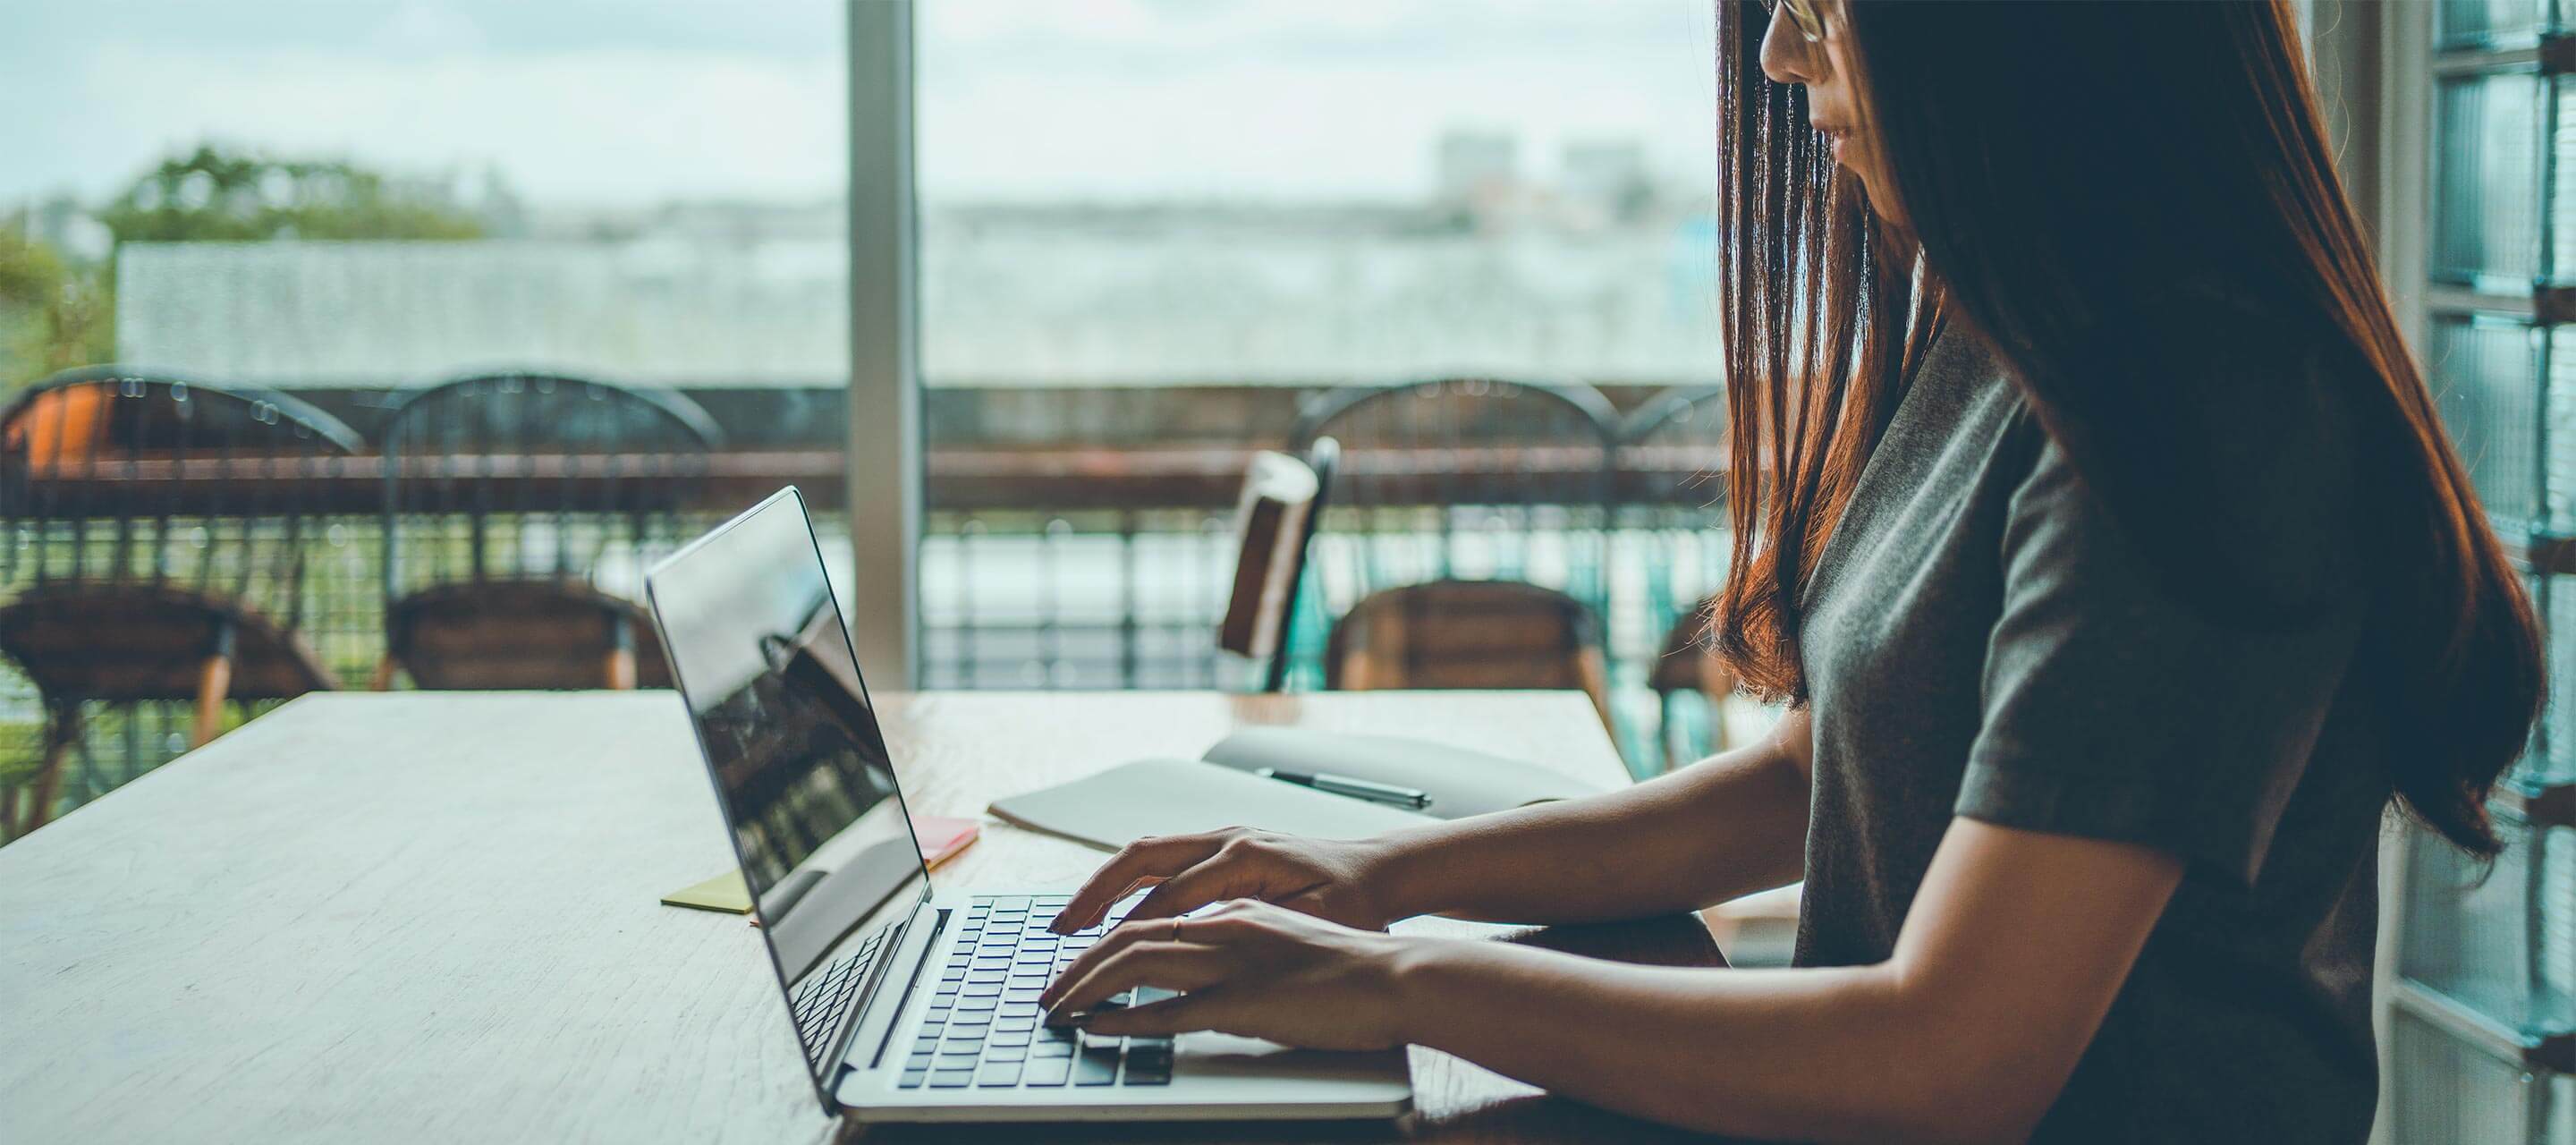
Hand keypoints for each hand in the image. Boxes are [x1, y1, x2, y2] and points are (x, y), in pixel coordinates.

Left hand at [1039, 898, 1417, 1050]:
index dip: (1106, 936)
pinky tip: (1094, 1026)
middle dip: (1079, 962)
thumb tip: (1211, 975)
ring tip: (1056, 1008)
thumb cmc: (1356, 969)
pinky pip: (1167, 1011)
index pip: (1154, 915)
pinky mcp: (1244, 1003)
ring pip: (1137, 963)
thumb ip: (1249, 951)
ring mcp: (1233, 963)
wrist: (1401, 978)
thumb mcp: (1290, 946)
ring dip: (1086, 986)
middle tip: (1048, 989)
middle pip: (1131, 934)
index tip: (1077, 959)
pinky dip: (1122, 1018)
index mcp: (1238, 910)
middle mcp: (1226, 925)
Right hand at [1047, 827, 1400, 933]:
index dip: (1131, 931)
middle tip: (1060, 930)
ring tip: (1070, 920)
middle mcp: (1227, 838)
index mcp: (1246, 857)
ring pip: (1146, 852)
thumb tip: (1207, 952)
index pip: (1170, 896)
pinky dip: (1129, 880)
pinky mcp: (1224, 845)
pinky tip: (1109, 909)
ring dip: (1104, 884)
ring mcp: (1223, 836)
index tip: (1099, 962)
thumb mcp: (1314, 926)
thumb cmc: (1356, 904)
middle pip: (1141, 858)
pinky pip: (1163, 857)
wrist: (1381, 872)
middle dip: (1095, 894)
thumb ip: (1260, 936)